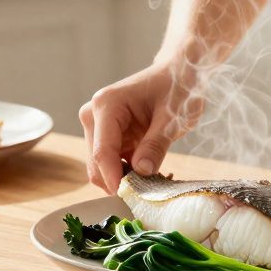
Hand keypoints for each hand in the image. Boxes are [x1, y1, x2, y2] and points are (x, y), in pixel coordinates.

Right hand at [79, 62, 198, 193]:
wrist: (177, 74)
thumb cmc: (176, 88)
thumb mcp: (172, 119)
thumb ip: (155, 145)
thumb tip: (142, 172)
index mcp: (106, 105)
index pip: (102, 150)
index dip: (113, 177)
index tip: (128, 196)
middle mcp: (94, 115)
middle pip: (97, 162)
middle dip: (120, 180)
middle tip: (152, 188)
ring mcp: (97, 126)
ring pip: (102, 167)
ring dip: (125, 178)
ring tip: (155, 177)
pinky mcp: (107, 136)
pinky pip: (111, 163)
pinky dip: (128, 173)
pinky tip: (150, 169)